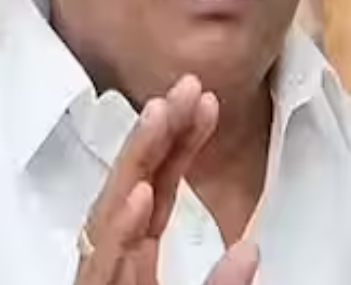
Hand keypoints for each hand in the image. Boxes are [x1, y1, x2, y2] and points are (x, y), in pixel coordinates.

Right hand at [73, 75, 258, 284]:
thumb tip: (249, 250)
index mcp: (138, 253)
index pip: (160, 185)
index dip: (181, 142)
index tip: (208, 101)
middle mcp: (116, 256)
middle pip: (135, 183)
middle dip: (158, 131)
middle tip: (188, 85)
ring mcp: (101, 275)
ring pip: (111, 210)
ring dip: (136, 159)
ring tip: (160, 114)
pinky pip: (102, 262)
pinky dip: (118, 228)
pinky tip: (140, 192)